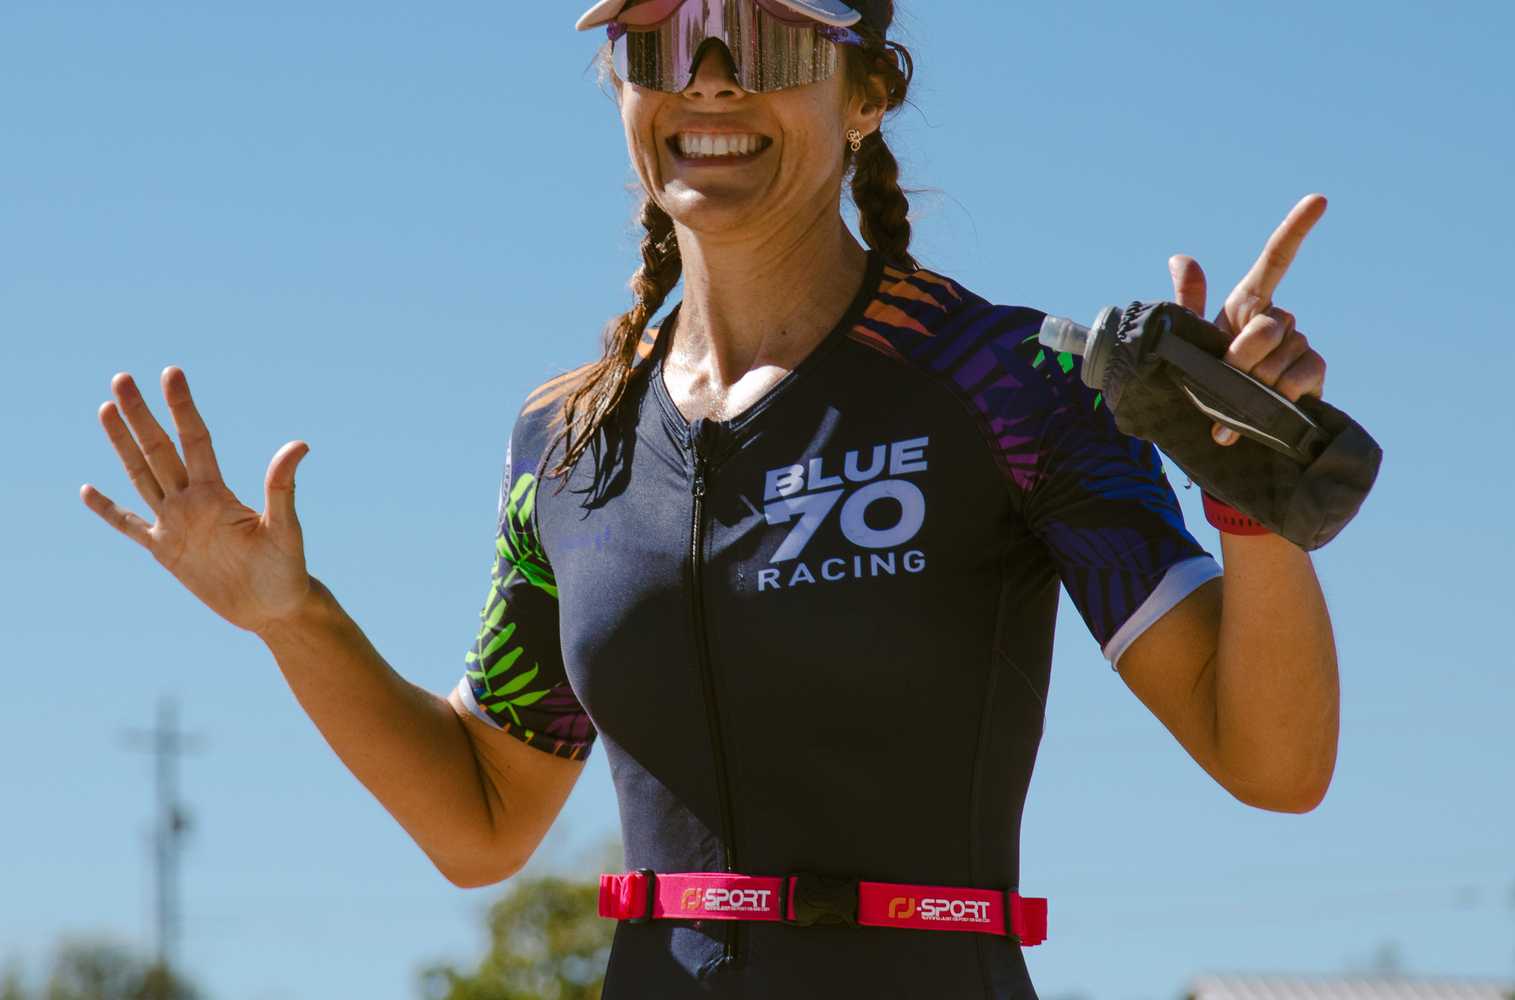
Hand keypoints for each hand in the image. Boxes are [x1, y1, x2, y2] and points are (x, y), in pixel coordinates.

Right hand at [81, 366, 313, 634]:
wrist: (274, 607)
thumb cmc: (286, 568)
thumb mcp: (284, 527)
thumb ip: (282, 486)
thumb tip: (300, 444)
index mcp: (217, 492)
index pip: (195, 439)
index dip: (182, 407)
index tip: (171, 373)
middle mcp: (192, 501)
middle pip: (159, 450)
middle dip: (141, 415)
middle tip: (122, 378)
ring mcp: (176, 524)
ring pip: (141, 476)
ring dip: (123, 445)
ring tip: (106, 410)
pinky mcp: (166, 551)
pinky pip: (130, 526)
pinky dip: (109, 511)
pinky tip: (88, 489)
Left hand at [1169, 194, 1329, 445]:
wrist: (1221, 422)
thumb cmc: (1203, 377)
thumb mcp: (1189, 342)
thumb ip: (1188, 303)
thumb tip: (1180, 257)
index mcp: (1248, 303)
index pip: (1276, 259)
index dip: (1296, 228)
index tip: (1318, 199)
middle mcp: (1279, 318)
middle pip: (1268, 326)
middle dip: (1242, 357)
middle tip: (1228, 376)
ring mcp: (1299, 344)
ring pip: (1283, 354)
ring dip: (1257, 382)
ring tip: (1242, 396)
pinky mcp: (1314, 371)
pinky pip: (1302, 375)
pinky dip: (1281, 394)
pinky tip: (1270, 406)